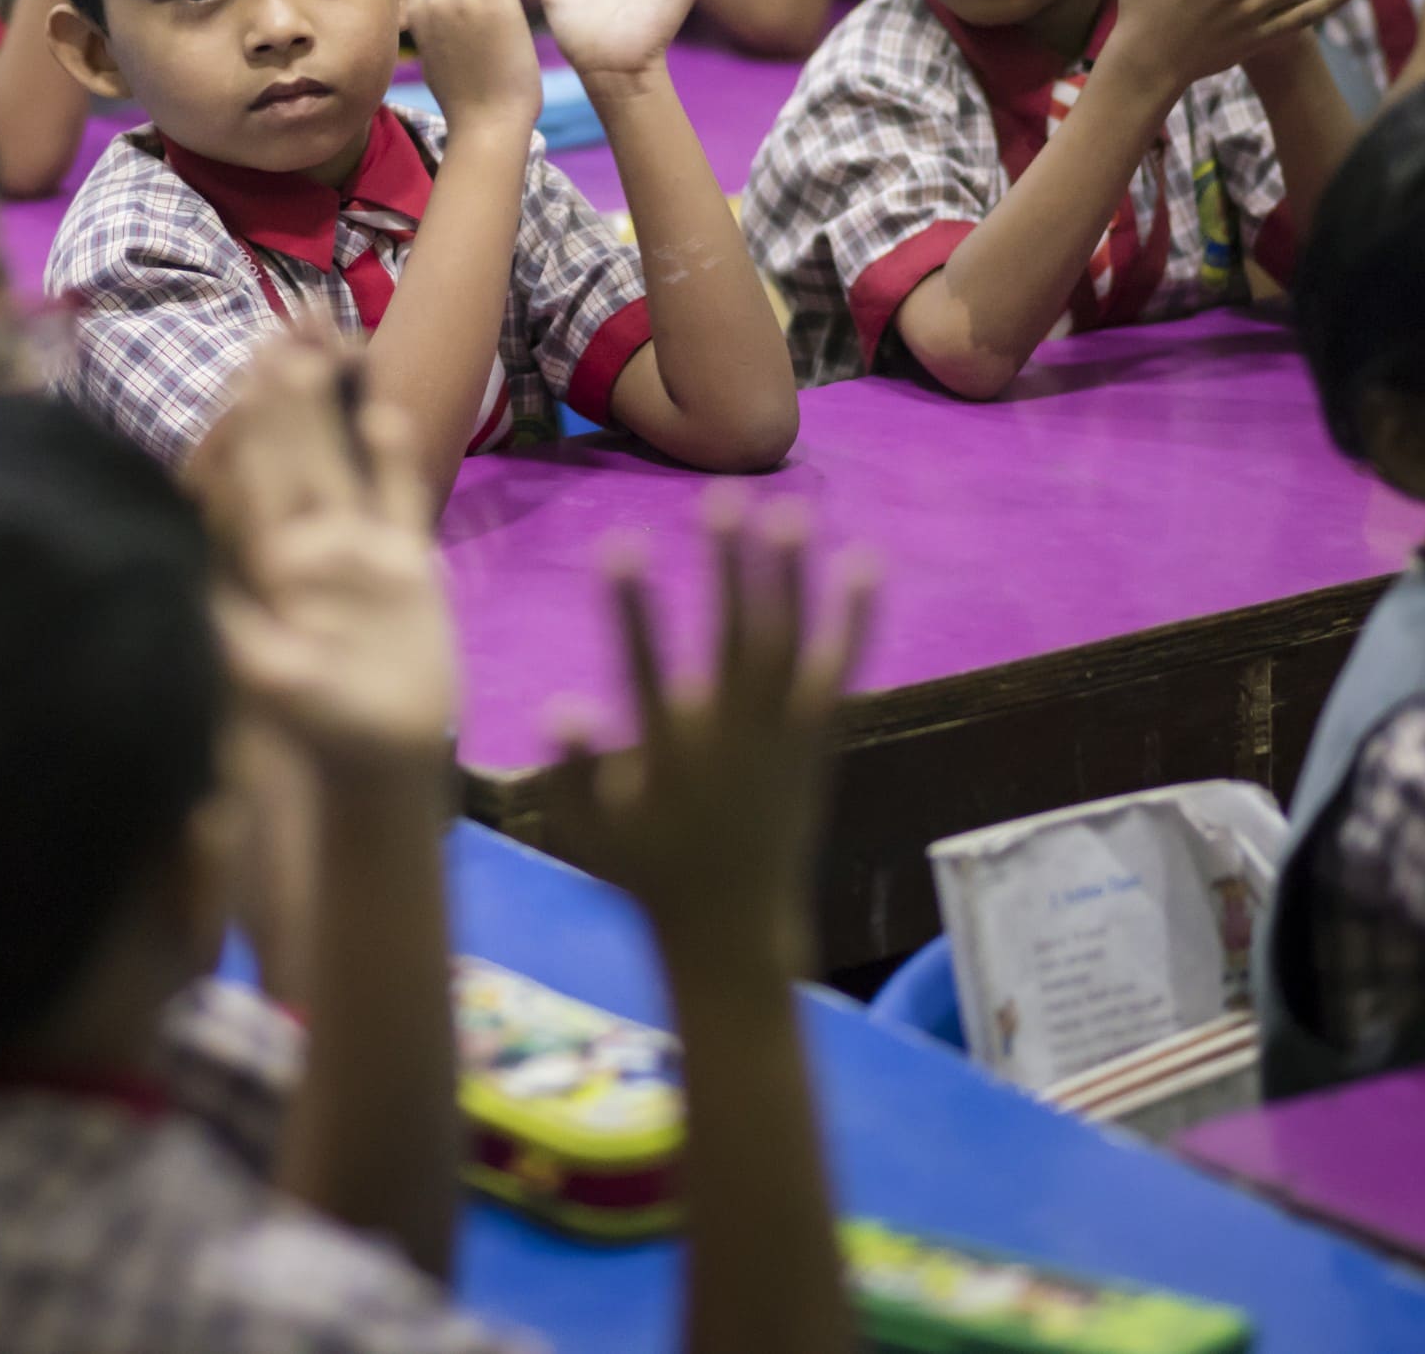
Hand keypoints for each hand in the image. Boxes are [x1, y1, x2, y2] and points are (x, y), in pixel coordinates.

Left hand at [202, 338, 459, 776]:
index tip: (240, 377)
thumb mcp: (273, 682)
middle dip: (282, 398)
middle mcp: (312, 548)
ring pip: (341, 464)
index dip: (250, 431)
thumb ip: (241, 633)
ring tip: (318, 346)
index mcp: (274, 568)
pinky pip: (399, 500)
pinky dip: (394, 461)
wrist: (385, 758)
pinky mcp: (407, 567)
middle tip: (271, 330)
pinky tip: (385, 413)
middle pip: (295, 459)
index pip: (257, 485)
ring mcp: (360, 552)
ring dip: (329, 411)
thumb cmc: (322, 727)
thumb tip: (194, 589)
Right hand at [536, 497, 873, 966]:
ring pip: (791, 649)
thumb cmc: (645, 869)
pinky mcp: (816, 741)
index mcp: (669, 757)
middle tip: (724, 499)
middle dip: (731, 571)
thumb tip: (559, 708)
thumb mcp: (589, 830)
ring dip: (792, 580)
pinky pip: (840, 673)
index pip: (644, 669)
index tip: (617, 544)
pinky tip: (866, 564)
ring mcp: (781, 738)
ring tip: (791, 511)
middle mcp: (732, 740)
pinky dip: (854, 620)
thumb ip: (571, 771)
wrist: (732, 925)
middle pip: (737, 643)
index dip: (630, 608)